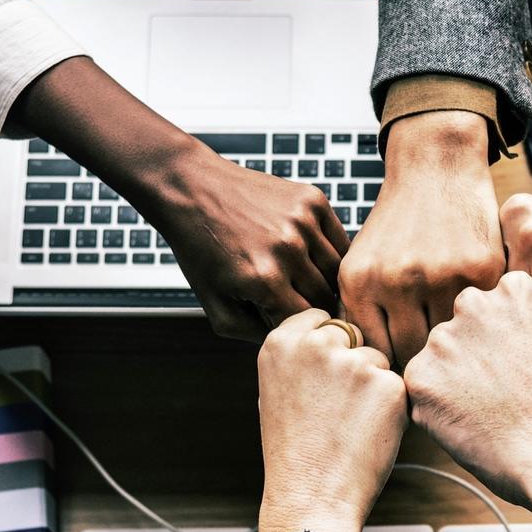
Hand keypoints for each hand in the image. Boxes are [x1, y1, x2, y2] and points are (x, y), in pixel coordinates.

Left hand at [149, 145, 348, 339]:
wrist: (191, 188)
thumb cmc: (201, 250)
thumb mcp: (215, 306)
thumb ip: (254, 334)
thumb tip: (294, 342)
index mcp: (264, 281)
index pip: (306, 323)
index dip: (300, 329)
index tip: (292, 324)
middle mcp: (287, 249)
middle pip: (326, 298)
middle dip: (315, 307)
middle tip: (300, 305)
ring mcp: (303, 221)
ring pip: (338, 271)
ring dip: (325, 281)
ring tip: (304, 281)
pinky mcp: (312, 200)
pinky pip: (339, 240)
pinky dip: (330, 253)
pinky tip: (310, 256)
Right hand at [256, 309, 408, 531]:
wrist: (311, 496)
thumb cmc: (294, 451)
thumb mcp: (276, 390)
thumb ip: (299, 356)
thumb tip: (328, 333)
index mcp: (282, 342)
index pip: (322, 318)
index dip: (330, 345)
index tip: (325, 372)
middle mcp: (316, 345)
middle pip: (353, 335)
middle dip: (353, 362)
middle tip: (337, 407)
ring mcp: (354, 364)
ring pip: (378, 361)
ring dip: (373, 386)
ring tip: (349, 424)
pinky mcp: (387, 385)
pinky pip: (398, 385)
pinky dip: (391, 407)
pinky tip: (368, 432)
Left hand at [339, 110, 503, 367]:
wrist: (436, 167)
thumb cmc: (398, 225)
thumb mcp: (362, 263)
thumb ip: (363, 314)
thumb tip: (374, 373)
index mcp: (360, 282)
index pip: (376, 353)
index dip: (392, 367)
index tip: (406, 369)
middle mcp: (396, 280)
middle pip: (412, 355)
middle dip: (424, 363)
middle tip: (437, 366)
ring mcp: (441, 275)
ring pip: (450, 341)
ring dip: (457, 347)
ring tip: (461, 350)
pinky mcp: (481, 269)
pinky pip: (481, 317)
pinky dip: (482, 322)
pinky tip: (481, 321)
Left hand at [405, 272, 531, 531]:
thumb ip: (531, 325)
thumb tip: (519, 324)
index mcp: (518, 288)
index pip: (486, 301)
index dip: (493, 341)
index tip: (506, 370)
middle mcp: (476, 304)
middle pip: (455, 327)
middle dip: (468, 362)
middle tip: (496, 401)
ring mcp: (445, 340)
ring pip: (434, 361)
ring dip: (451, 388)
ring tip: (487, 419)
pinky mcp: (422, 380)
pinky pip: (416, 394)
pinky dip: (435, 414)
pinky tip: (467, 429)